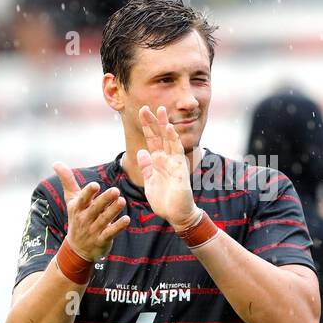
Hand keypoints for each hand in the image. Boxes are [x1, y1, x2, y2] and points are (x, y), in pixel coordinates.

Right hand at [53, 160, 129, 260]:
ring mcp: (93, 230)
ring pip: (104, 220)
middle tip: (116, 190)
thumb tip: (56, 162)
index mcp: (77, 208)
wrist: (77, 248)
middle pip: (95, 209)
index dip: (88, 193)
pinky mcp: (102, 240)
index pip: (82, 199)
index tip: (95, 185)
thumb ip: (67, 181)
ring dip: (113, 211)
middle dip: (105, 200)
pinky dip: (118, 227)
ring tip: (122, 201)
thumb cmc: (77, 217)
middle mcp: (84, 219)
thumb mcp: (71, 200)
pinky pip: (110, 233)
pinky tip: (127, 220)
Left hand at [135, 106, 196, 228]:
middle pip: (160, 136)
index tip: (142, 113)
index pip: (152, 140)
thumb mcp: (150, 181)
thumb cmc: (164, 200)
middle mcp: (167, 159)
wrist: (177, 215)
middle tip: (147, 107)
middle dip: (154, 122)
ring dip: (165, 125)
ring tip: (161, 110)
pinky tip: (169, 128)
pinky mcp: (180, 169)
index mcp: (159, 161)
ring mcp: (175, 162)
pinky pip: (177, 151)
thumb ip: (146, 167)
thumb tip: (141, 152)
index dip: (147, 127)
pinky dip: (173, 139)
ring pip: (170, 139)